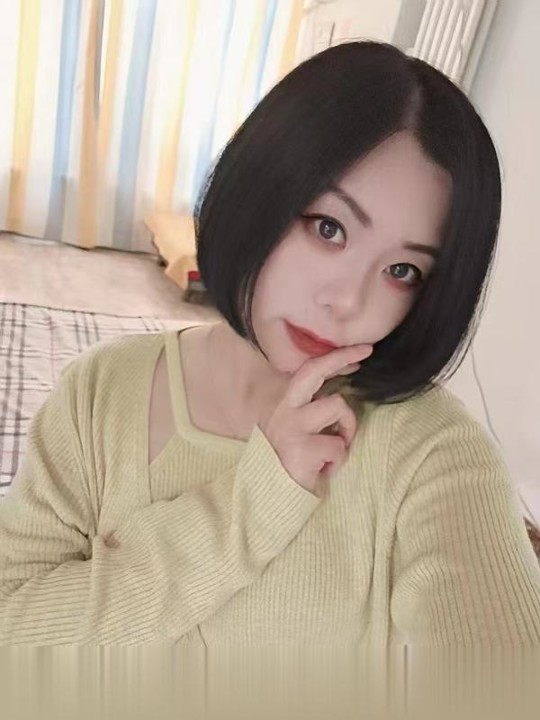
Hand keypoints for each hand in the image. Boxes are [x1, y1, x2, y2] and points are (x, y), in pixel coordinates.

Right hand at [259, 344, 372, 496]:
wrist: (271, 496)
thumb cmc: (289, 461)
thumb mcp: (296, 428)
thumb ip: (312, 407)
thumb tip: (345, 382)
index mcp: (285, 403)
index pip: (309, 370)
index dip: (336, 357)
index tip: (361, 352)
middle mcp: (284, 409)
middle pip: (314, 371)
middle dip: (341, 357)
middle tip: (366, 351)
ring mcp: (292, 428)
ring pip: (338, 405)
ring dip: (347, 428)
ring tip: (337, 447)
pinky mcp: (301, 450)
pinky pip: (339, 446)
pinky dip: (338, 460)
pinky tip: (323, 469)